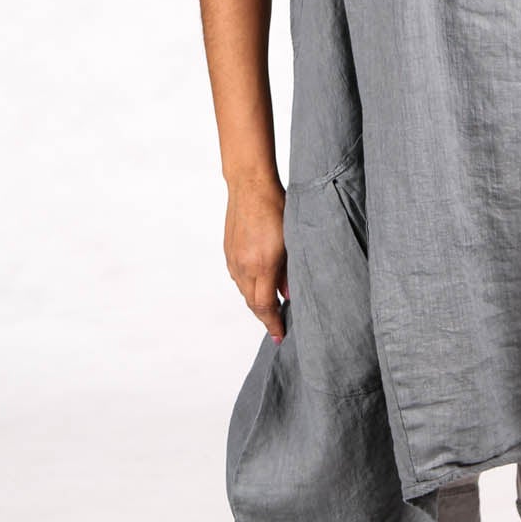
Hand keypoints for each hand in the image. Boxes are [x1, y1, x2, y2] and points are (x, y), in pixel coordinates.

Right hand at [224, 176, 288, 338]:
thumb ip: (290, 271)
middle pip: (252, 303)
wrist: (250, 186)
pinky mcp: (228, 251)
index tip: (280, 335)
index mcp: (262, 265)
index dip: (272, 324)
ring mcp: (233, 259)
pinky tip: (259, 286)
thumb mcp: (292, 241)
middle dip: (265, 318)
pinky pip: (238, 278)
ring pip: (244, 291)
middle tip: (277, 327)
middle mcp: (243, 266)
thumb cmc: (277, 208)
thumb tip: (290, 295)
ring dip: (256, 302)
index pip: (265, 306)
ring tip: (271, 309)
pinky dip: (248, 288)